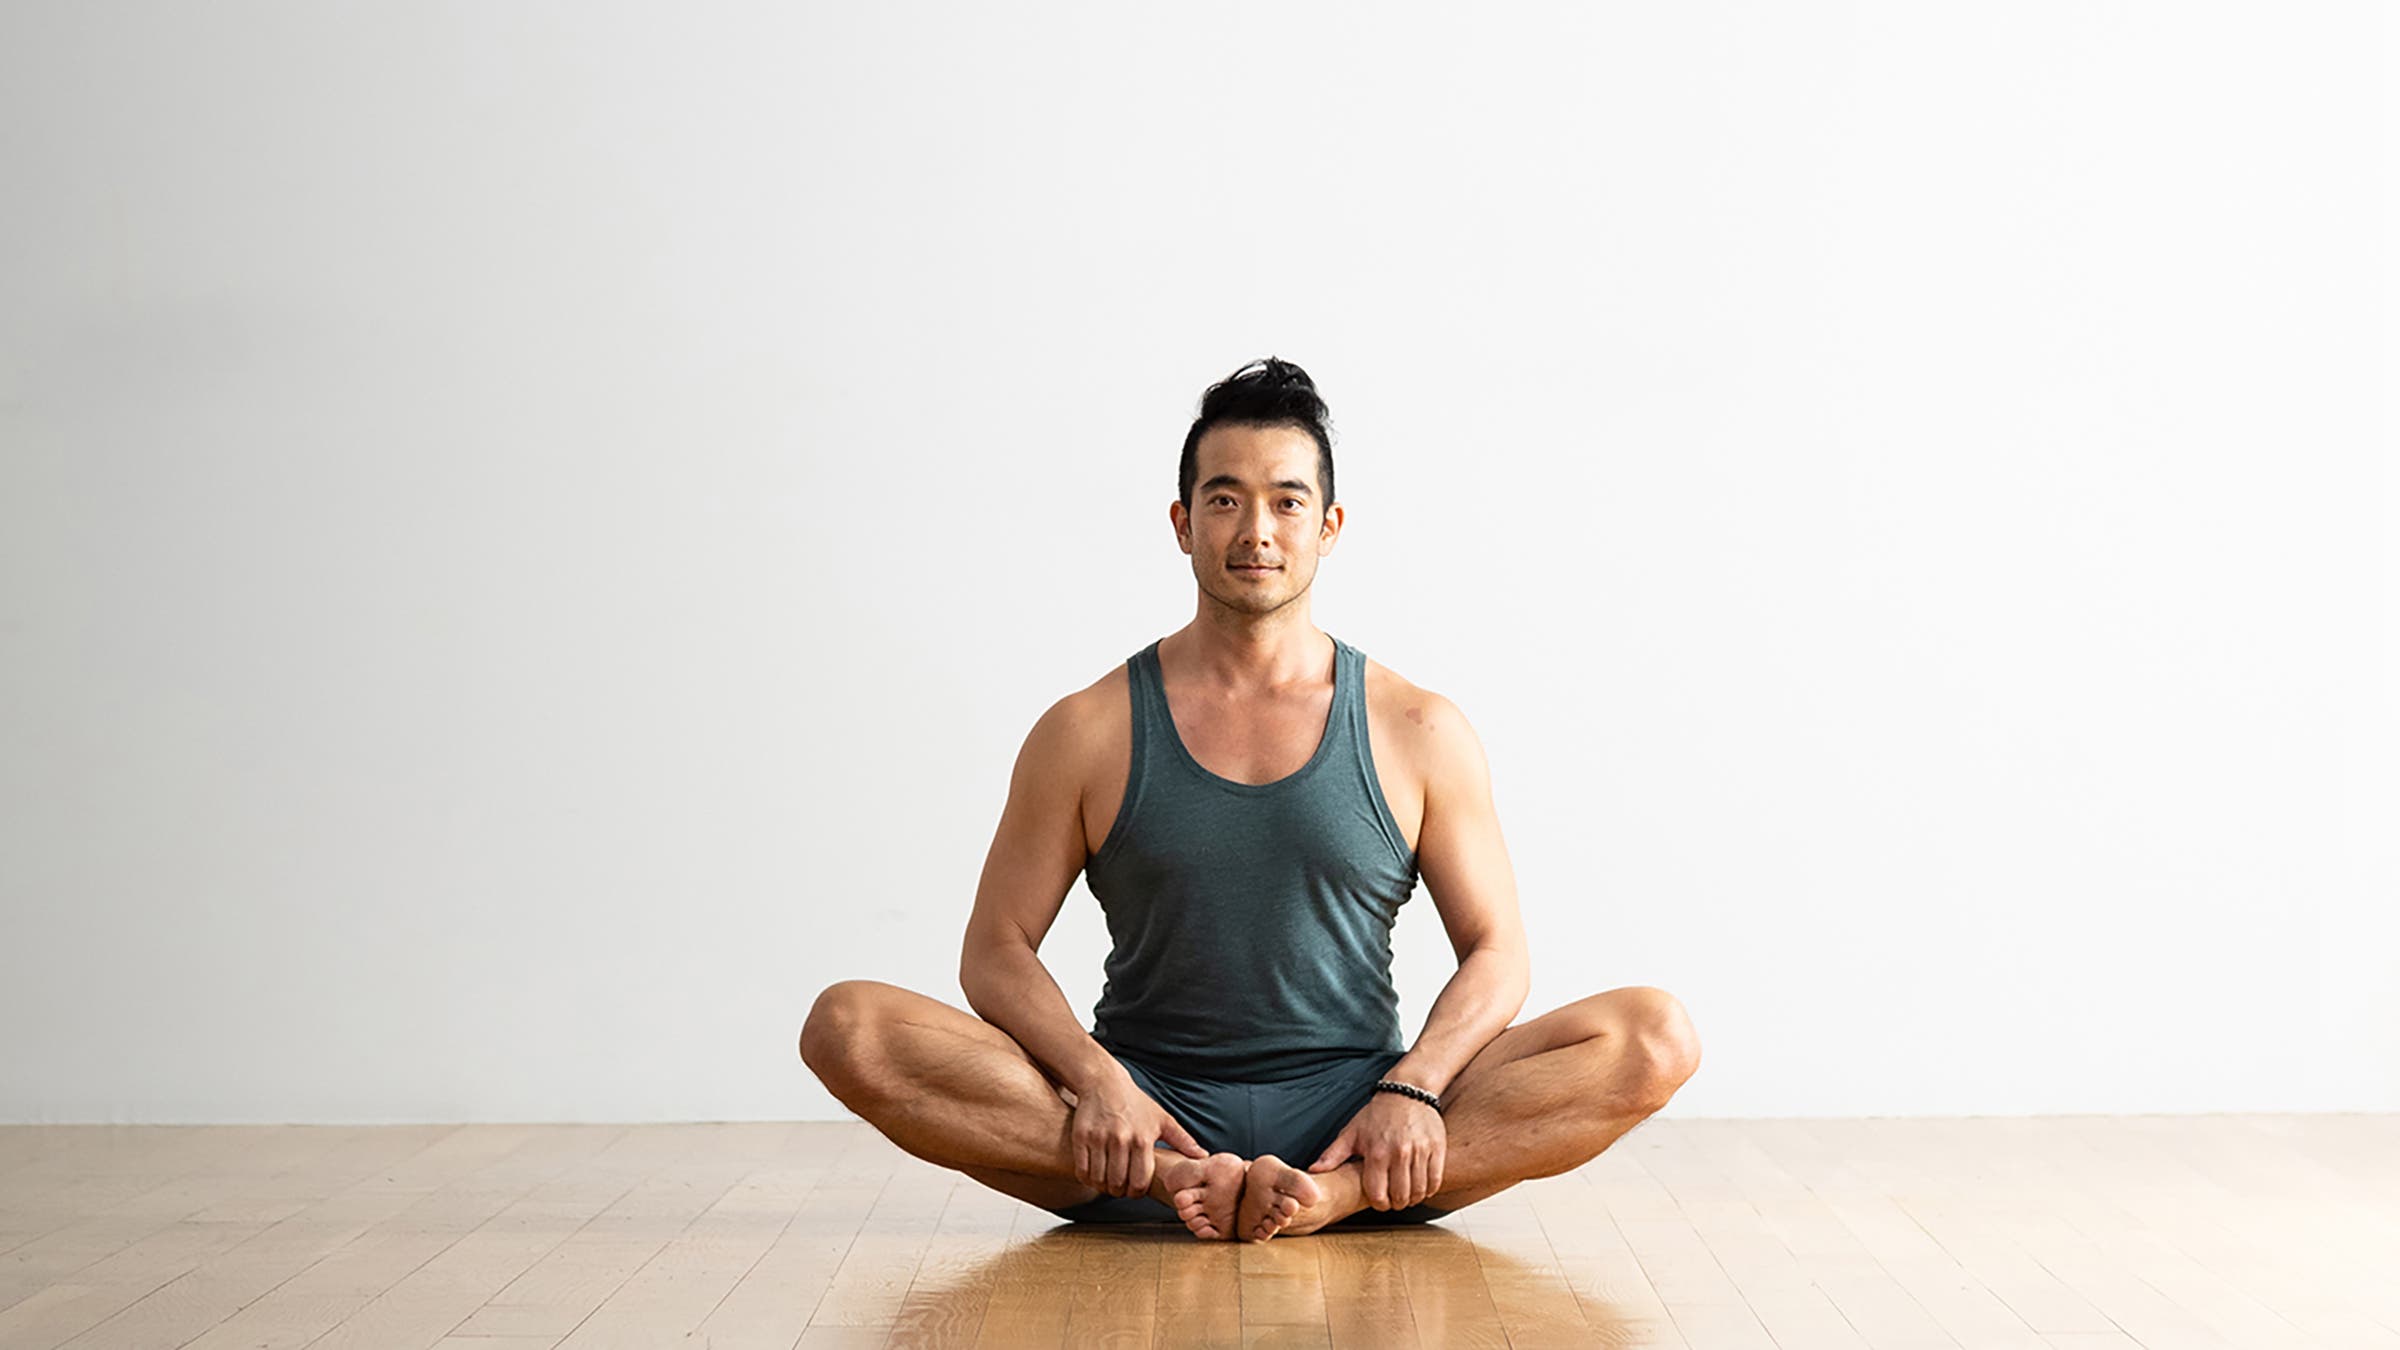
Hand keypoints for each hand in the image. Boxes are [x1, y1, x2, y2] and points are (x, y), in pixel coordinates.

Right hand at [1064, 1072, 1207, 1196]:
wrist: (1105, 1082)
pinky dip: (1087, 1178)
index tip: (1135, 1190)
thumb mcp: (1162, 1119)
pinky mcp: (1081, 1136)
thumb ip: (1182, 1140)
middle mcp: (1121, 1139)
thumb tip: (1202, 1156)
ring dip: (1103, 1187)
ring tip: (1107, 1183)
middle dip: (1120, 1192)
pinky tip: (1093, 1175)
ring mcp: (1099, 1138)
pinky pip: (1082, 1170)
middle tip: (1120, 1188)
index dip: (1137, 1192)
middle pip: (1118, 1183)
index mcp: (1143, 1139)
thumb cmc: (1136, 1102)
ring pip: (1099, 1179)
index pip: (1140, 1181)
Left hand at [1308, 1091, 1445, 1209]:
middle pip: (1400, 1197)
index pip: (1378, 1195)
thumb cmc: (1376, 1114)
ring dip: (1413, 1198)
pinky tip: (1421, 1186)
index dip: (1379, 1204)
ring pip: (1419, 1191)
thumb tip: (1313, 1171)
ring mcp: (1419, 1152)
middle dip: (1396, 1203)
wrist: (1407, 1092)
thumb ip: (1333, 1155)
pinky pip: (1436, 1180)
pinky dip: (1429, 1189)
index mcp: (1376, 1153)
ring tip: (1407, 1194)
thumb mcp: (1351, 1132)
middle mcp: (1399, 1154)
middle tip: (1394, 1199)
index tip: (1380, 1200)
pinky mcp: (1436, 1148)